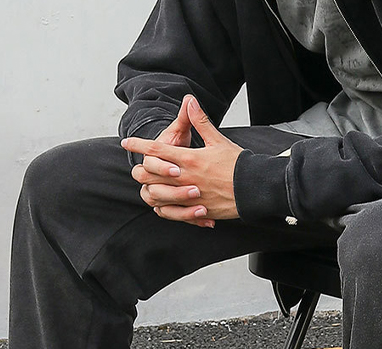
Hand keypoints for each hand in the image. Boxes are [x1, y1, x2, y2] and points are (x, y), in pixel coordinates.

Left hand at [122, 96, 242, 226]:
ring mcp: (190, 196)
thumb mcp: (218, 140)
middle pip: (151, 175)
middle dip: (141, 170)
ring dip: (150, 190)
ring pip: (158, 196)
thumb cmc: (238, 164)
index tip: (127, 142)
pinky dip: (165, 209)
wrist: (254, 188)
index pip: (156, 150)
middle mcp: (186, 178)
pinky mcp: (197, 211)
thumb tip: (190, 101)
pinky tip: (162, 205)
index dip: (139, 145)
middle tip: (138, 166)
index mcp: (190, 159)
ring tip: (148, 186)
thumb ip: (200, 122)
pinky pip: (173, 213)